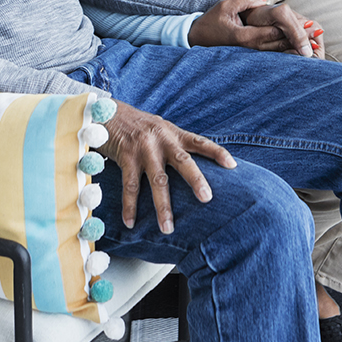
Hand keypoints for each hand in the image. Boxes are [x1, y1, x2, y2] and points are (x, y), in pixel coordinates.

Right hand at [100, 102, 235, 234]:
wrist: (108, 112)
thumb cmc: (139, 126)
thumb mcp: (161, 129)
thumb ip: (176, 144)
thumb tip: (195, 166)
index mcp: (174, 134)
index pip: (200, 142)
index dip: (217, 152)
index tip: (233, 166)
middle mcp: (162, 140)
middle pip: (183, 162)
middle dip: (196, 180)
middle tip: (207, 198)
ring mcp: (144, 149)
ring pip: (157, 180)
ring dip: (162, 206)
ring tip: (167, 228)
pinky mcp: (126, 157)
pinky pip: (130, 186)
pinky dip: (130, 206)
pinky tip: (130, 223)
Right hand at [187, 0, 324, 55]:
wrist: (196, 39)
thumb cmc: (211, 21)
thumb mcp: (225, 5)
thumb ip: (246, 0)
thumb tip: (265, 1)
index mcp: (245, 37)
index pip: (276, 32)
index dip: (295, 29)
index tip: (312, 26)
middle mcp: (250, 48)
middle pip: (281, 44)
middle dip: (301, 40)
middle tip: (321, 34)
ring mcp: (250, 54)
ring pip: (278, 52)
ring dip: (297, 48)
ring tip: (317, 43)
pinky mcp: (251, 56)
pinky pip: (272, 55)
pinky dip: (287, 52)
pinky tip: (300, 50)